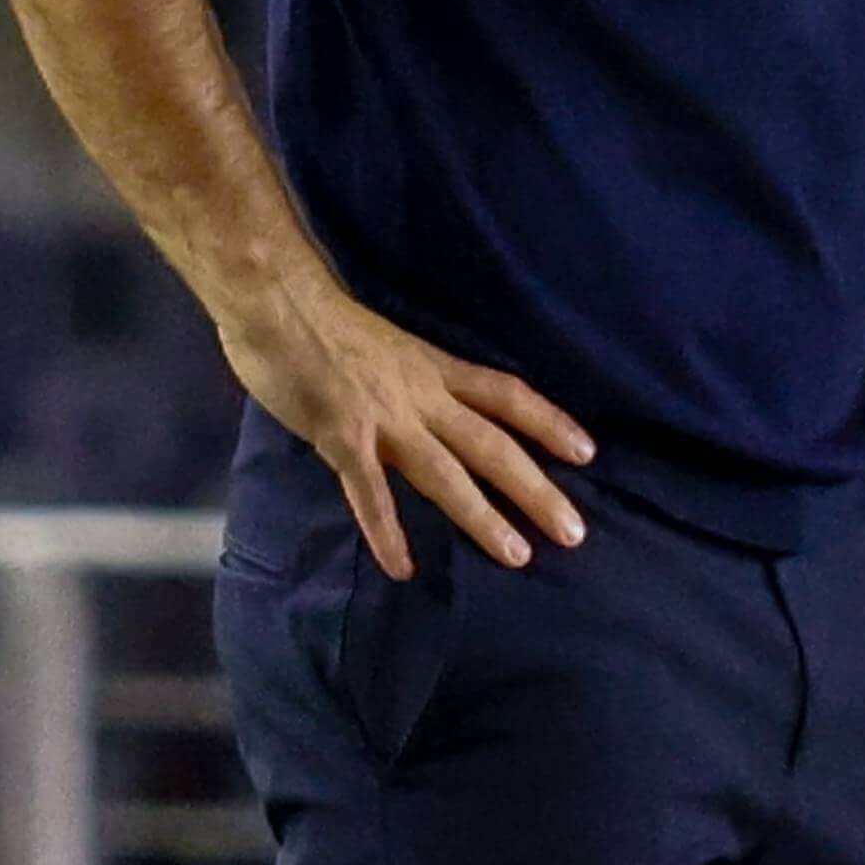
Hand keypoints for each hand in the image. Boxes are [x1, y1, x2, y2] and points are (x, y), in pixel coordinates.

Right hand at [216, 279, 594, 578]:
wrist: (278, 298)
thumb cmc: (324, 320)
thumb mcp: (390, 346)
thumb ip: (412, 382)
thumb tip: (431, 411)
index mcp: (434, 368)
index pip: (507, 395)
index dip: (549, 423)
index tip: (587, 452)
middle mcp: (421, 394)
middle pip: (492, 444)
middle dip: (536, 490)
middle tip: (574, 533)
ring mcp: (384, 416)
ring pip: (446, 472)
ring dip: (483, 517)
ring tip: (518, 556)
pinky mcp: (341, 434)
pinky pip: (368, 490)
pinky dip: (386, 530)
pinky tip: (402, 566)